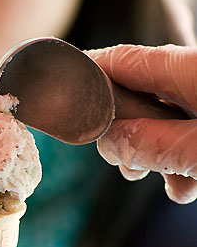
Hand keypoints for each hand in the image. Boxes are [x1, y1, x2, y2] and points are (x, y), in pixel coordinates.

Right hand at [88, 44, 196, 202]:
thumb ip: (150, 146)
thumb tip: (110, 143)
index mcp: (187, 69)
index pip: (121, 62)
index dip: (86, 75)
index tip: (62, 96)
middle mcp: (193, 79)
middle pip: (140, 97)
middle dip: (123, 133)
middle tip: (121, 160)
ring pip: (164, 122)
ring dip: (154, 155)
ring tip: (163, 179)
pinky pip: (188, 137)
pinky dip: (181, 162)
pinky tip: (186, 185)